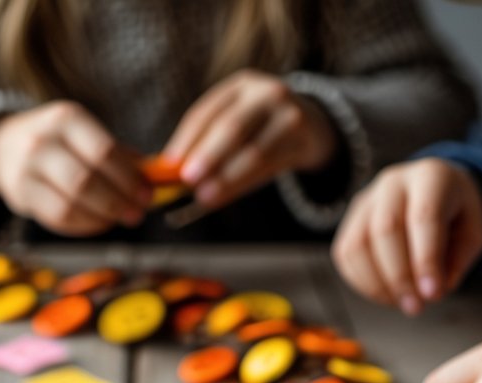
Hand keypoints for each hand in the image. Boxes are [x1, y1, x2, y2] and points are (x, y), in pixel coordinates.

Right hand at [0, 103, 150, 234]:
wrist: (3, 147)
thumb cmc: (58, 143)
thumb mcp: (84, 134)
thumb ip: (118, 154)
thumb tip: (156, 177)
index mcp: (66, 118)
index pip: (103, 151)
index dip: (129, 178)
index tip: (147, 195)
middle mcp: (43, 141)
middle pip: (87, 180)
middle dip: (118, 201)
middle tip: (137, 214)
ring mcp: (28, 169)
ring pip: (71, 204)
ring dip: (102, 217)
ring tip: (119, 219)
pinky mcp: (21, 195)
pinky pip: (58, 218)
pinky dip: (84, 225)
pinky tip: (99, 223)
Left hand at [162, 69, 338, 210]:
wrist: (312, 125)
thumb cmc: (261, 128)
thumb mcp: (237, 121)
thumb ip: (207, 140)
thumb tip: (172, 170)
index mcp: (241, 85)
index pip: (207, 111)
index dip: (186, 138)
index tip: (169, 163)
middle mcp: (265, 93)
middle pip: (232, 127)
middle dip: (207, 155)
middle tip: (188, 178)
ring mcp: (288, 114)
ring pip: (253, 151)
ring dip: (226, 177)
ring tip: (204, 195)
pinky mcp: (301, 138)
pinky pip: (268, 167)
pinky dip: (242, 184)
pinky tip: (223, 196)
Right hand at [331, 159, 481, 314]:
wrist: (432, 193)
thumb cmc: (454, 215)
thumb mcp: (473, 233)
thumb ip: (459, 260)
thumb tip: (434, 290)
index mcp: (430, 177)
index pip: (423, 217)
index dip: (426, 259)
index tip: (432, 294)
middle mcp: (393, 183)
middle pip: (385, 230)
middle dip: (400, 277)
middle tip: (416, 306)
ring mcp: (366, 202)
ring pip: (358, 245)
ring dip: (377, 285)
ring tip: (401, 303)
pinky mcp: (349, 223)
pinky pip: (346, 256)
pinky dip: (363, 284)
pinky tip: (385, 294)